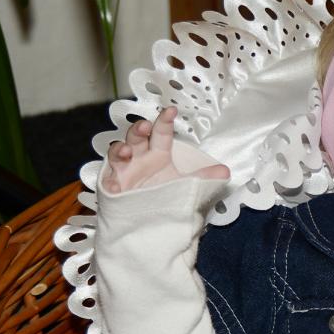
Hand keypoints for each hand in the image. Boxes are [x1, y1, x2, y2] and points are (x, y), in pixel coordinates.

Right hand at [102, 106, 229, 193]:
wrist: (148, 222)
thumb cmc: (163, 197)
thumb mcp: (186, 187)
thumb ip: (204, 178)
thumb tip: (225, 171)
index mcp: (157, 154)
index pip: (161, 133)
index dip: (164, 121)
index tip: (171, 111)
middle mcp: (139, 158)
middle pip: (136, 137)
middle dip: (138, 130)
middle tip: (144, 126)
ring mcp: (123, 172)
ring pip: (117, 154)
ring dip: (119, 150)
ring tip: (126, 151)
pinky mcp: (112, 189)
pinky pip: (108, 183)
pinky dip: (110, 183)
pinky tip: (115, 186)